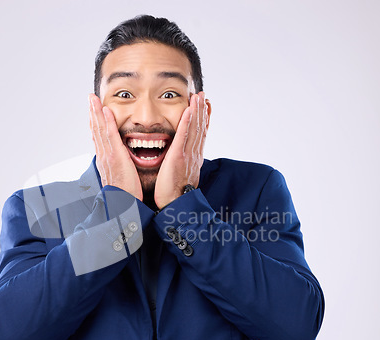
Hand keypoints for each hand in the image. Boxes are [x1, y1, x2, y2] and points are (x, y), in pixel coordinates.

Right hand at [89, 94, 142, 200]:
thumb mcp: (120, 179)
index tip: (95, 111)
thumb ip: (120, 169)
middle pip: (96, 130)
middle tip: (90, 98)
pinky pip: (111, 136)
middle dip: (93, 113)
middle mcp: (104, 156)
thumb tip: (120, 165)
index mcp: (106, 161)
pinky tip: (105, 111)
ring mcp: (108, 156)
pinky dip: (107, 123)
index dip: (96, 123)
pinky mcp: (115, 158)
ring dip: (96, 113)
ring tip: (93, 99)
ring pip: (100, 130)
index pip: (99, 137)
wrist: (122, 208)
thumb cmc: (125, 196)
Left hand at [154, 92, 209, 208]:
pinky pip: (184, 135)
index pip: (200, 135)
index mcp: (193, 158)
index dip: (204, 120)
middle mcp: (193, 154)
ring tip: (199, 97)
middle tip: (204, 96)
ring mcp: (188, 155)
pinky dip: (188, 121)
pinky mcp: (178, 156)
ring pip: (194, 129)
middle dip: (202, 111)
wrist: (174, 204)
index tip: (206, 107)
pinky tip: (189, 109)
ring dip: (197, 111)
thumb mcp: (180, 175)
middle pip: (200, 128)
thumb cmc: (174, 194)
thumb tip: (180, 160)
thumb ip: (181, 164)